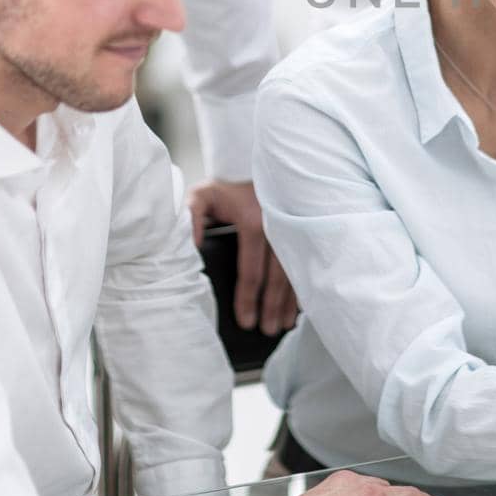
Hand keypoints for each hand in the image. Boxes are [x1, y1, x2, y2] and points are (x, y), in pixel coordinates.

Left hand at [186, 179, 297, 333]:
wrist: (256, 164)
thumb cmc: (225, 186)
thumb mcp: (201, 196)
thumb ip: (190, 219)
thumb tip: (188, 250)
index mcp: (254, 219)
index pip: (251, 269)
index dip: (248, 298)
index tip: (245, 320)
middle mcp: (278, 224)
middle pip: (278, 275)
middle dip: (272, 306)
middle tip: (266, 331)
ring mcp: (295, 226)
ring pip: (296, 270)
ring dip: (291, 301)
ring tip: (283, 325)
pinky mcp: (304, 227)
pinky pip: (306, 260)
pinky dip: (304, 284)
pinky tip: (301, 302)